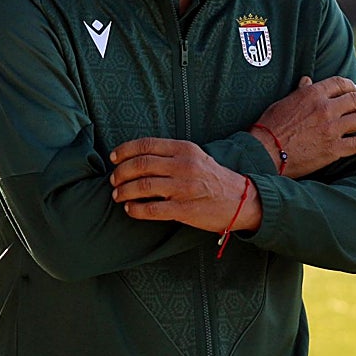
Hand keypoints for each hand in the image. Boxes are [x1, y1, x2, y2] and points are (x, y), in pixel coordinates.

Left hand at [110, 138, 260, 233]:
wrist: (241, 200)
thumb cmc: (212, 177)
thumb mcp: (195, 156)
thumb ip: (170, 154)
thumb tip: (137, 156)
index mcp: (184, 149)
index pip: (146, 145)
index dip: (125, 151)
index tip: (113, 158)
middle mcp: (184, 165)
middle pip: (141, 165)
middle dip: (121, 173)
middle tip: (114, 180)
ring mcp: (184, 188)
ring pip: (143, 186)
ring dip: (124, 191)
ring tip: (118, 195)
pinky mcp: (184, 209)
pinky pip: (152, 209)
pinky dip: (136, 209)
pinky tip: (130, 209)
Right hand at [251, 76, 355, 178]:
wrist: (266, 151)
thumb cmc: (269, 126)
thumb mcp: (283, 102)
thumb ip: (299, 92)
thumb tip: (307, 81)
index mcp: (312, 94)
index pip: (340, 83)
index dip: (352, 86)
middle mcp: (326, 108)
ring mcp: (332, 128)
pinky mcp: (334, 149)